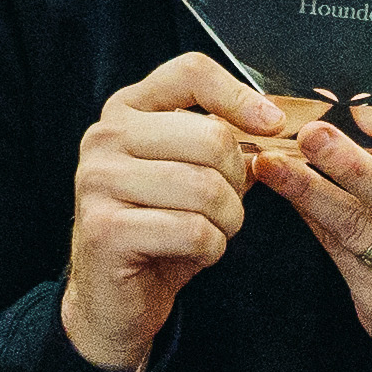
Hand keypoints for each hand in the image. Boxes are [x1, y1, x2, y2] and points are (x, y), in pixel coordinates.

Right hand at [62, 52, 282, 371]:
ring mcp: (97, 182)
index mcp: (127, 111)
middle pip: (210, 136)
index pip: (190, 73)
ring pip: (206, 188)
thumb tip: (274, 124)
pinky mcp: (104, 229)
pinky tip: (194, 252)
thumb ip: (222, 144)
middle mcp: (104, 138)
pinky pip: (192, 230)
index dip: (241, 97)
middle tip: (228, 205)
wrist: (115, 298)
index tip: (273, 125)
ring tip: (212, 231)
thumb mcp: (192, 174)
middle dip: (238, 180)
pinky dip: (211, 248)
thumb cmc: (161, 230)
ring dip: (228, 220)